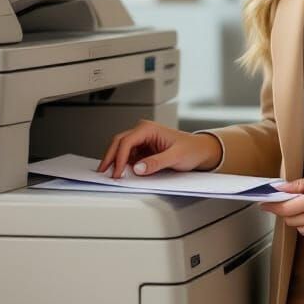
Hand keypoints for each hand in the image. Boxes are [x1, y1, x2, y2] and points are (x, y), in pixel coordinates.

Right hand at [97, 119, 219, 178]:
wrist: (200, 151)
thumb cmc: (191, 149)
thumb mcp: (175, 157)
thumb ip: (156, 162)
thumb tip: (137, 167)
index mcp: (149, 129)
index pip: (126, 141)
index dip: (119, 157)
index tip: (117, 172)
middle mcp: (143, 132)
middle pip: (119, 143)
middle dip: (110, 158)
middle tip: (104, 172)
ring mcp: (142, 140)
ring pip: (121, 149)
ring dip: (115, 161)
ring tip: (111, 174)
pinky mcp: (143, 149)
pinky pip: (128, 156)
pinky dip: (123, 164)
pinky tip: (121, 172)